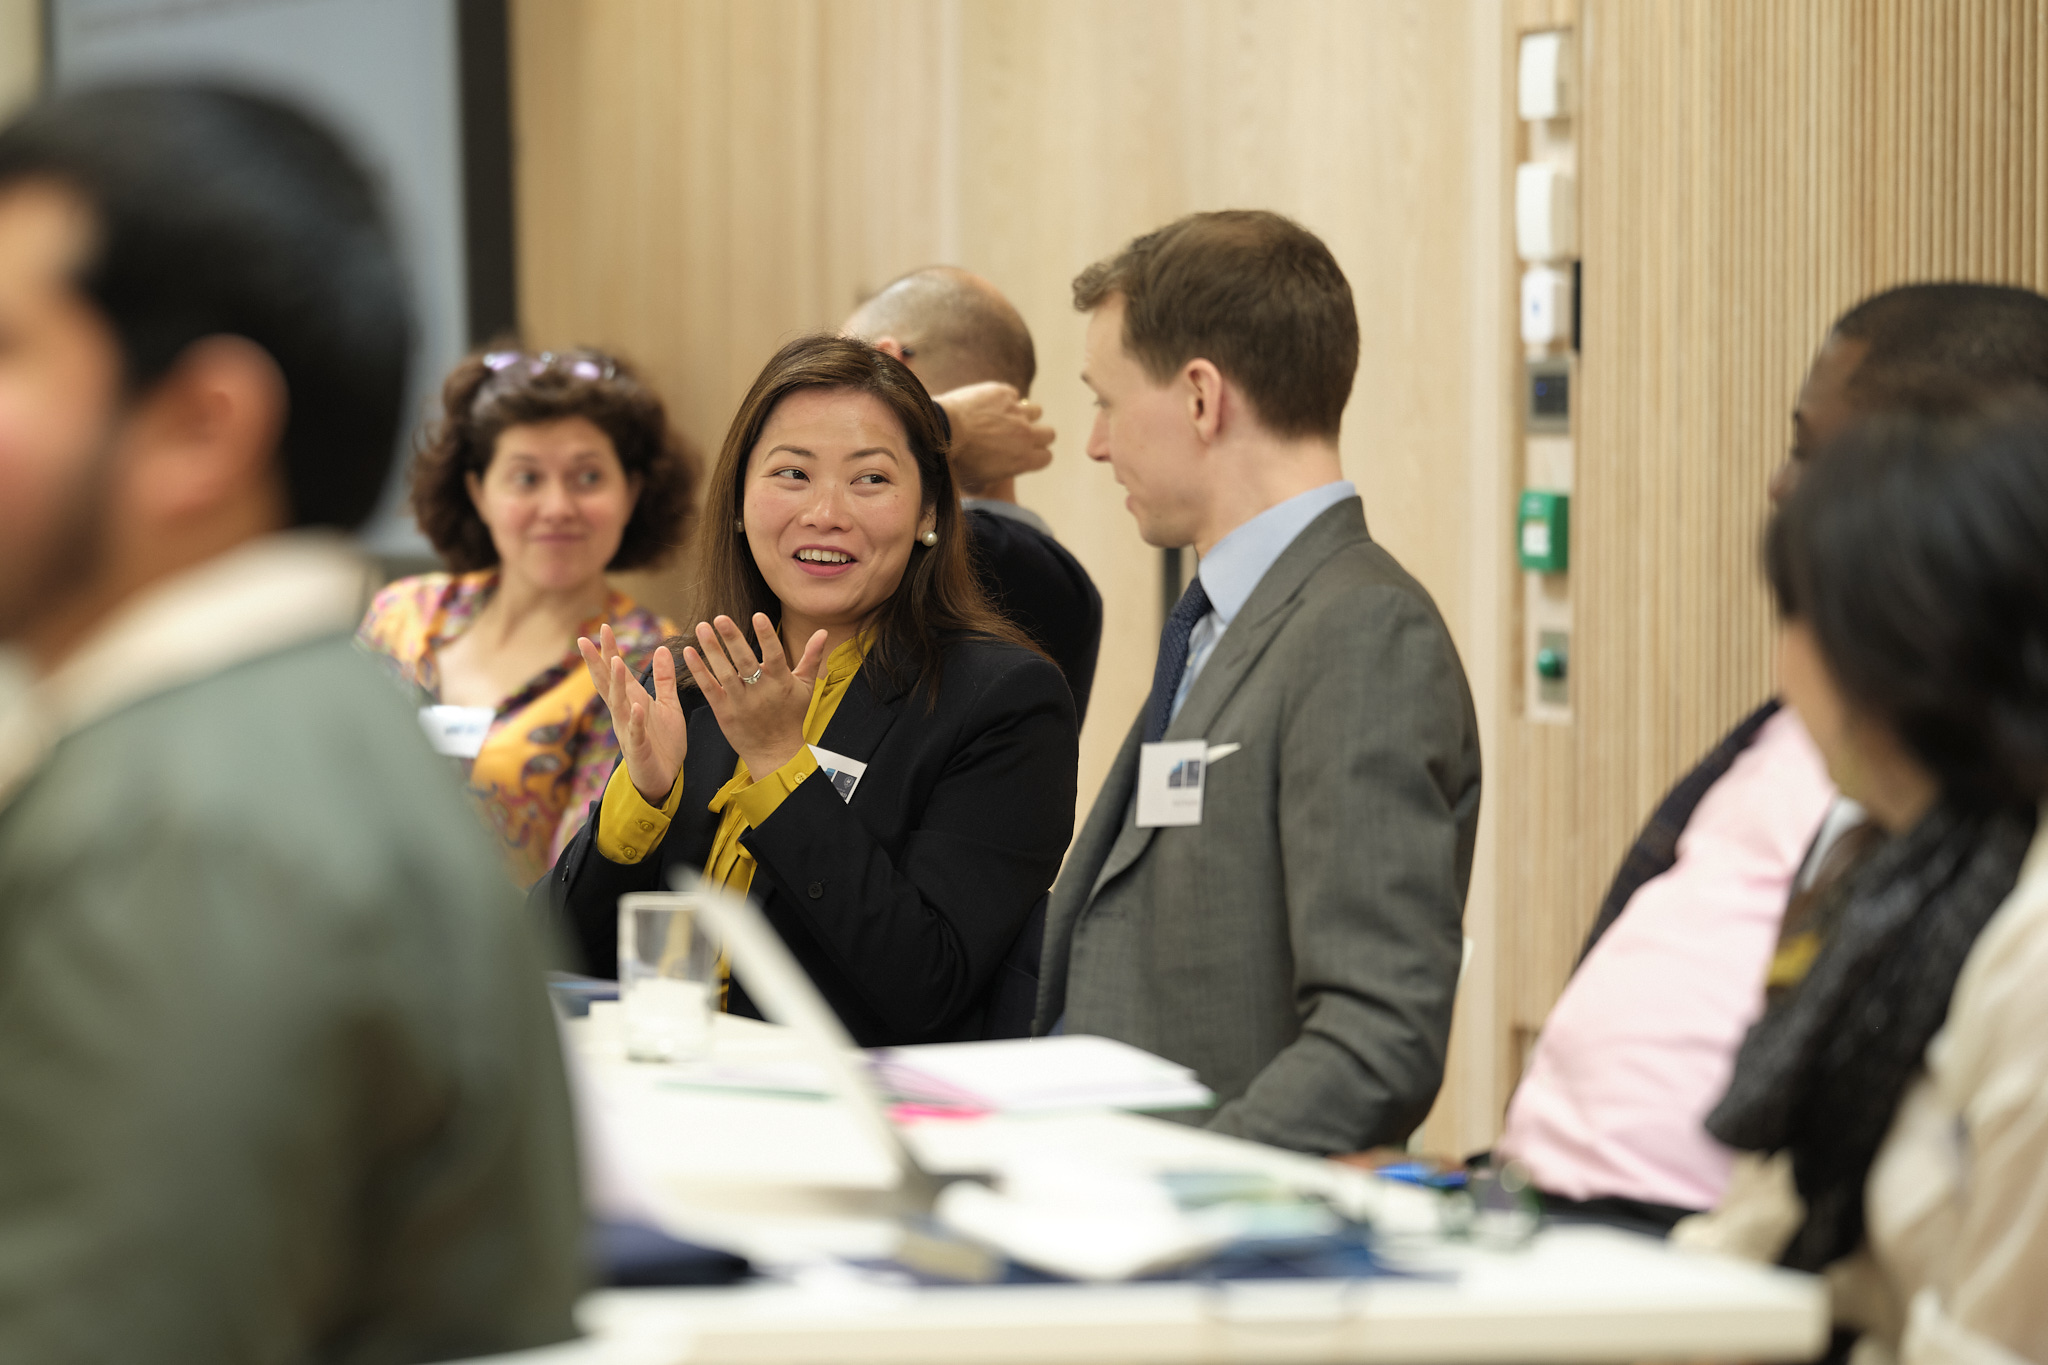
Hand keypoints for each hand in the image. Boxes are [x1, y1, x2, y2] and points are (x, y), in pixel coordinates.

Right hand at [578, 624, 687, 804]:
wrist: (665, 778)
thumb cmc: (663, 742)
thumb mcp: (667, 705)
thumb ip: (664, 679)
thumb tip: (661, 648)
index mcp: (632, 700)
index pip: (616, 672)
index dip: (609, 651)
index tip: (604, 627)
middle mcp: (625, 712)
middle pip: (608, 683)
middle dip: (599, 662)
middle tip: (587, 640)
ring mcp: (629, 730)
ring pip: (618, 704)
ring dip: (618, 684)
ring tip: (618, 662)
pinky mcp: (638, 748)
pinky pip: (636, 733)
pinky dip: (635, 720)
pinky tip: (635, 707)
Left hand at [679, 613, 828, 781]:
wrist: (776, 752)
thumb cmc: (791, 717)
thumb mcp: (806, 687)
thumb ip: (812, 657)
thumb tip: (823, 632)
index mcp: (781, 683)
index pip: (775, 656)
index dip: (767, 636)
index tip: (758, 616)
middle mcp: (761, 692)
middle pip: (745, 662)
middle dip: (733, 639)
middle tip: (720, 618)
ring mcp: (741, 703)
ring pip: (725, 673)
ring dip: (712, 650)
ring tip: (702, 628)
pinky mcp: (724, 712)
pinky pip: (710, 689)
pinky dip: (699, 671)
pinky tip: (689, 653)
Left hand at [936, 381, 1053, 493]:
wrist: (939, 432)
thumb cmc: (954, 462)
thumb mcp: (977, 482)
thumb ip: (994, 478)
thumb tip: (991, 479)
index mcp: (1024, 459)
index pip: (1046, 457)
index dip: (1035, 455)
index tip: (1023, 453)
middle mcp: (1026, 434)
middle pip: (1049, 433)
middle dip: (1036, 434)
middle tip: (1018, 436)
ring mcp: (1016, 411)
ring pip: (1035, 410)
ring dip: (1023, 415)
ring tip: (1004, 418)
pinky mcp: (1002, 392)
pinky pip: (1013, 395)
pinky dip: (1004, 400)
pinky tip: (988, 405)